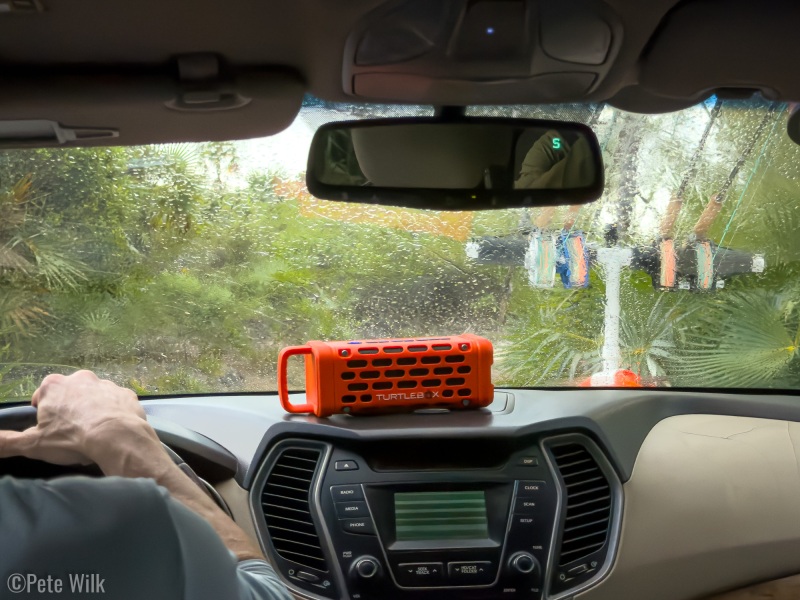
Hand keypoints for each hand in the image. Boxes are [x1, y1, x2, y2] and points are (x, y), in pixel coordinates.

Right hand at [0, 370, 147, 464]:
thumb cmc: (72, 439)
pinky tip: (113, 429)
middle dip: (69, 410)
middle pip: (68, 394)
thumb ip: (6, 442)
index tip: (51, 430)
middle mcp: (79, 378)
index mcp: (53, 386)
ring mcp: (106, 384)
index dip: (45, 415)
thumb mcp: (33, 444)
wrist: (117, 437)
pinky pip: (116, 402)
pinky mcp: (126, 393)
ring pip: (94, 397)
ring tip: (93, 433)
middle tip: (72, 433)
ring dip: (92, 410)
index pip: (42, 397)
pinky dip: (114, 413)